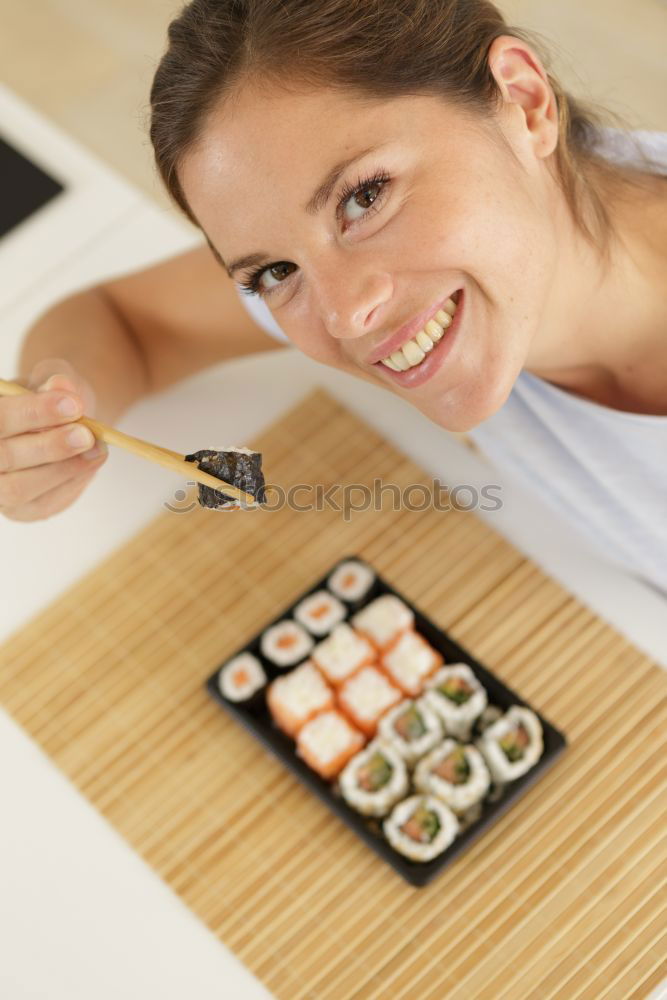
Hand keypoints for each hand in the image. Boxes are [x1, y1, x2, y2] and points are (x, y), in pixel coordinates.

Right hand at [0, 357, 107, 521]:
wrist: (60, 424)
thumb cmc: (48, 400)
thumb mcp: (52, 381)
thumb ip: (54, 381)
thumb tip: (61, 385)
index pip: (0, 419)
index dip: (34, 412)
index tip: (73, 405)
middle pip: (4, 457)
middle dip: (49, 446)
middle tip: (86, 434)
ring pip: (19, 488)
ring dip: (63, 469)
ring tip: (97, 448)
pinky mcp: (20, 510)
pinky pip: (43, 503)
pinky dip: (71, 483)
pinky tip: (91, 462)